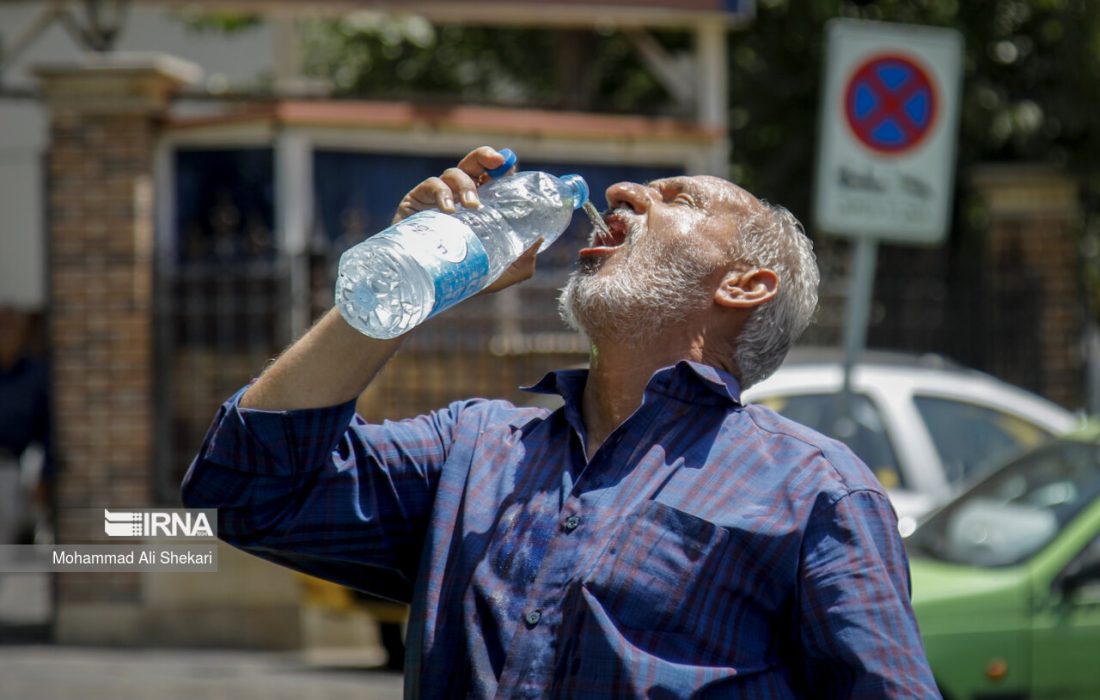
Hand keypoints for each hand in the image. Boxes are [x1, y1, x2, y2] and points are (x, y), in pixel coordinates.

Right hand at [394, 146, 535, 293]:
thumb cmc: (463, 277)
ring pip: (453, 173)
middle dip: (485, 157)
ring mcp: (437, 197)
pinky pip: (431, 186)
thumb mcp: (500, 273)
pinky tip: (449, 211)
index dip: (502, 167)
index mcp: (480, 204)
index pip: (493, 177)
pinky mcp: (416, 201)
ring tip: (473, 206)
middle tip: (497, 162)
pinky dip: (441, 194)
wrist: (427, 287)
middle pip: (473, 164)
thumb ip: (523, 262)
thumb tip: (539, 239)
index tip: (510, 167)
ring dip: (466, 185)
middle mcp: (460, 196)